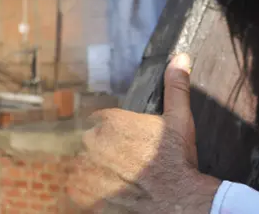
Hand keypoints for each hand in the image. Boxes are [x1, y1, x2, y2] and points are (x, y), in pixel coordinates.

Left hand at [68, 54, 220, 212]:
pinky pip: (77, 192)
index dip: (113, 133)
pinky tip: (106, 194)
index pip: (99, 122)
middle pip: (88, 143)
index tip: (126, 143)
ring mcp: (88, 172)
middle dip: (102, 152)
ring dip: (93, 172)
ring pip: (81, 167)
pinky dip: (86, 194)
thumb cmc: (178, 160)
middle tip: (125, 163)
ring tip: (117, 180)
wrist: (179, 200)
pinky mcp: (87, 197)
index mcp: (111, 121)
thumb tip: (181, 58)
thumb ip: (176, 86)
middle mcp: (94, 144)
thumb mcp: (180, 119)